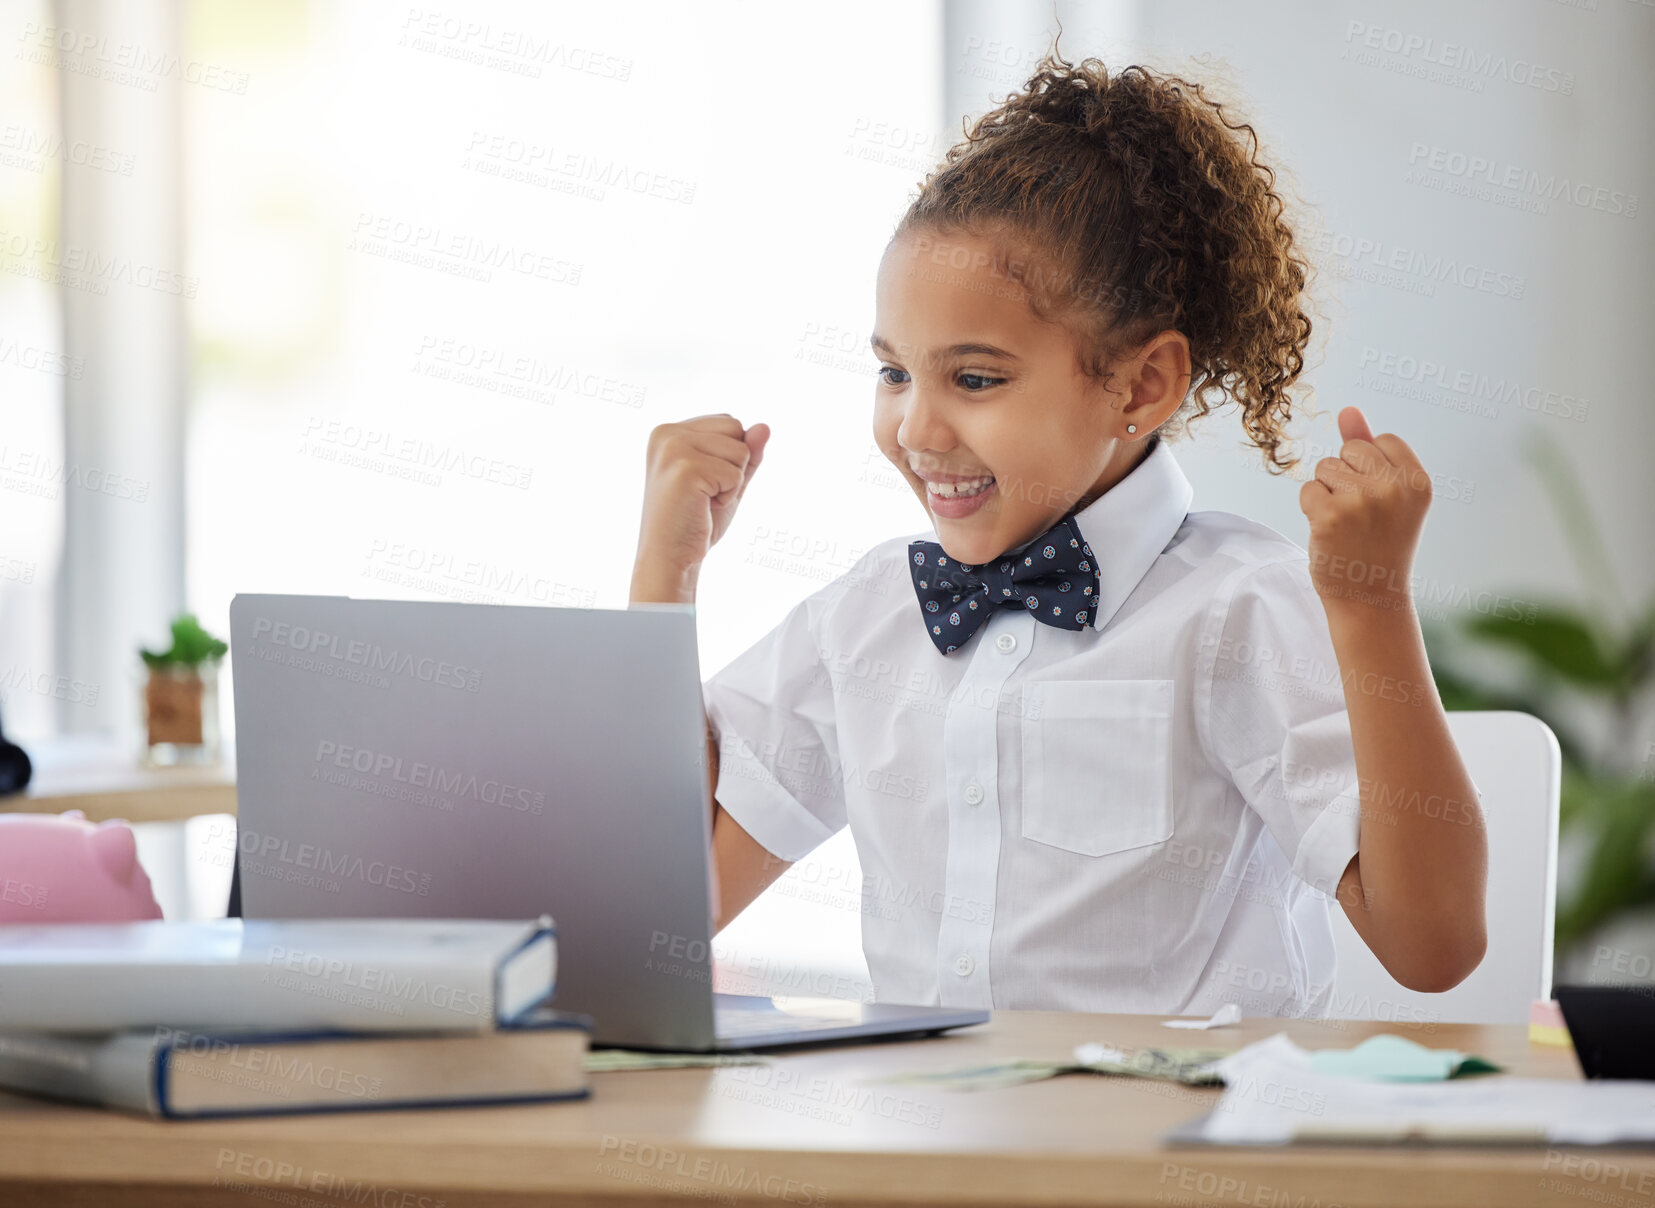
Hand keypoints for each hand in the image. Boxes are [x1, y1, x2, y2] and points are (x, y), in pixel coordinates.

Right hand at [636, 414, 769, 584]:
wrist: (669, 558)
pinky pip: (736, 473)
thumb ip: (746, 453)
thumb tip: (765, 427)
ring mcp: (673, 448)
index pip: (728, 422)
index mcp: (669, 431)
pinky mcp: (685, 468)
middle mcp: (666, 433)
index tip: (702, 483)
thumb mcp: (726, 480)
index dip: (729, 458)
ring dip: (732, 482)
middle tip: (704, 494)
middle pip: (736, 427)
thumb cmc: (694, 522)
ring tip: (703, 500)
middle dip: (733, 465)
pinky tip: (702, 508)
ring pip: (741, 450)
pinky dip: (728, 496)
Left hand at [1298, 406, 1431, 614]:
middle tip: (1361, 516)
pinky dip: (1311, 509)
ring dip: (1327, 494)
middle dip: (1346, 477)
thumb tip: (1347, 409)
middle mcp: (1394, 487)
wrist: (1370, 599)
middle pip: (1349, 449)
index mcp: (1418, 480)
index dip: (1369, 467)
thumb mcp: (1388, 494)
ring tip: (1347, 525)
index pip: (1379, 441)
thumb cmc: (1378, 544)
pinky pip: (1307, 490)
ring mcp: (1362, 500)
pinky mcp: (1330, 515)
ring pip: (1325, 468)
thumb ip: (1369, 448)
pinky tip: (1329, 532)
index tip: (1379, 501)